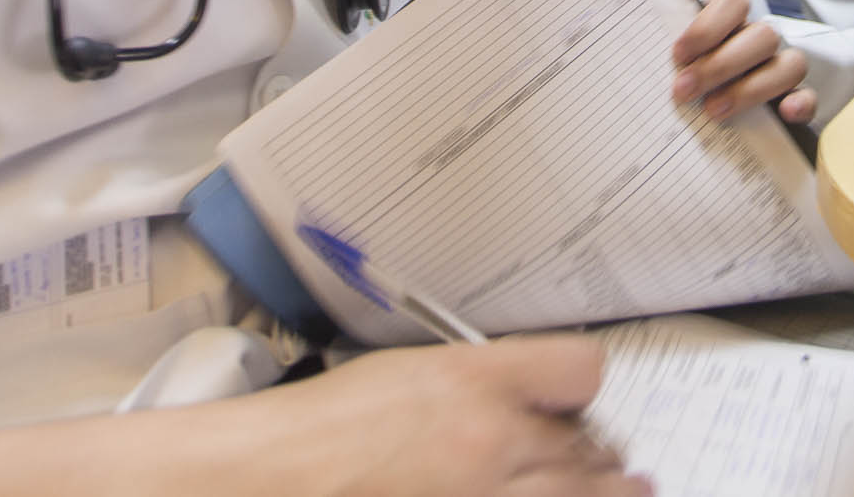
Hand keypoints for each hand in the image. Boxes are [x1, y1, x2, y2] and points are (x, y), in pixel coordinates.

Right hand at [0, 336, 643, 496]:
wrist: (258, 480)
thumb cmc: (312, 436)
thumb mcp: (406, 376)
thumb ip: (480, 380)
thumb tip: (542, 395)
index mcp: (475, 385)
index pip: (582, 370)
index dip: (579, 389)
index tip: (574, 403)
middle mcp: (494, 445)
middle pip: (595, 446)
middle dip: (590, 454)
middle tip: (577, 460)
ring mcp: (488, 495)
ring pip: (590, 491)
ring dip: (587, 489)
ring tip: (563, 485)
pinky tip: (522, 496)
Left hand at [672, 0, 812, 124]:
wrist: (709, 114)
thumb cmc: (688, 75)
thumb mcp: (679, 60)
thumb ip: (676, 57)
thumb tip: (656, 66)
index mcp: (732, 19)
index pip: (735, 1)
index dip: (708, 26)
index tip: (678, 54)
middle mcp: (760, 39)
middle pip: (762, 36)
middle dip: (721, 65)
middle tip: (684, 90)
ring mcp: (782, 69)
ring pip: (790, 65)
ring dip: (752, 88)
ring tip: (714, 111)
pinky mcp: (797, 100)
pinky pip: (810, 97)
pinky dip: (801, 104)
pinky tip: (784, 113)